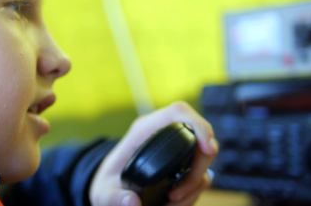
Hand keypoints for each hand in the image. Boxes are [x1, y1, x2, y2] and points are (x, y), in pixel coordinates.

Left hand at [89, 102, 218, 205]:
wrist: (112, 184)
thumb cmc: (108, 182)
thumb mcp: (102, 191)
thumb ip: (112, 197)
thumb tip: (132, 202)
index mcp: (144, 130)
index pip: (177, 113)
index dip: (198, 125)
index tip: (208, 148)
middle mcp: (162, 134)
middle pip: (199, 136)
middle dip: (199, 167)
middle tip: (178, 193)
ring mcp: (175, 148)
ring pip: (203, 158)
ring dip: (195, 184)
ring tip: (173, 200)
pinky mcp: (182, 163)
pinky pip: (200, 173)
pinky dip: (194, 190)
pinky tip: (177, 201)